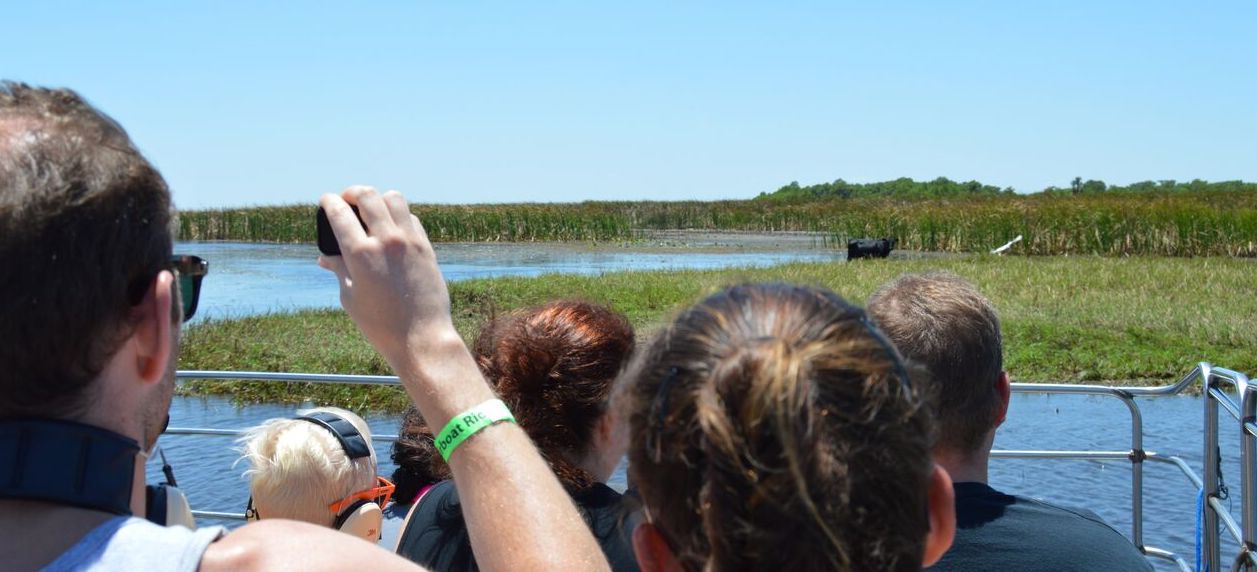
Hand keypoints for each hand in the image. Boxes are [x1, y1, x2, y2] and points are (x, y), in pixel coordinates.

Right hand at [318, 186, 454, 370]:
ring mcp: (409, 241)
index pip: (339, 212)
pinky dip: (398, 216)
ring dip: (378, 199)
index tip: (326, 201)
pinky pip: (411, 218)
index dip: (329, 201)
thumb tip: (324, 257)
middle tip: (346, 200)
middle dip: (352, 192)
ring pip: (393, 198)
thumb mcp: (351, 297)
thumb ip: (339, 269)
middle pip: (367, 195)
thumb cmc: (381, 324)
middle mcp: (386, 241)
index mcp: (361, 253)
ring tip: (371, 210)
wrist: (421, 337)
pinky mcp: (427, 247)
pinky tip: (392, 229)